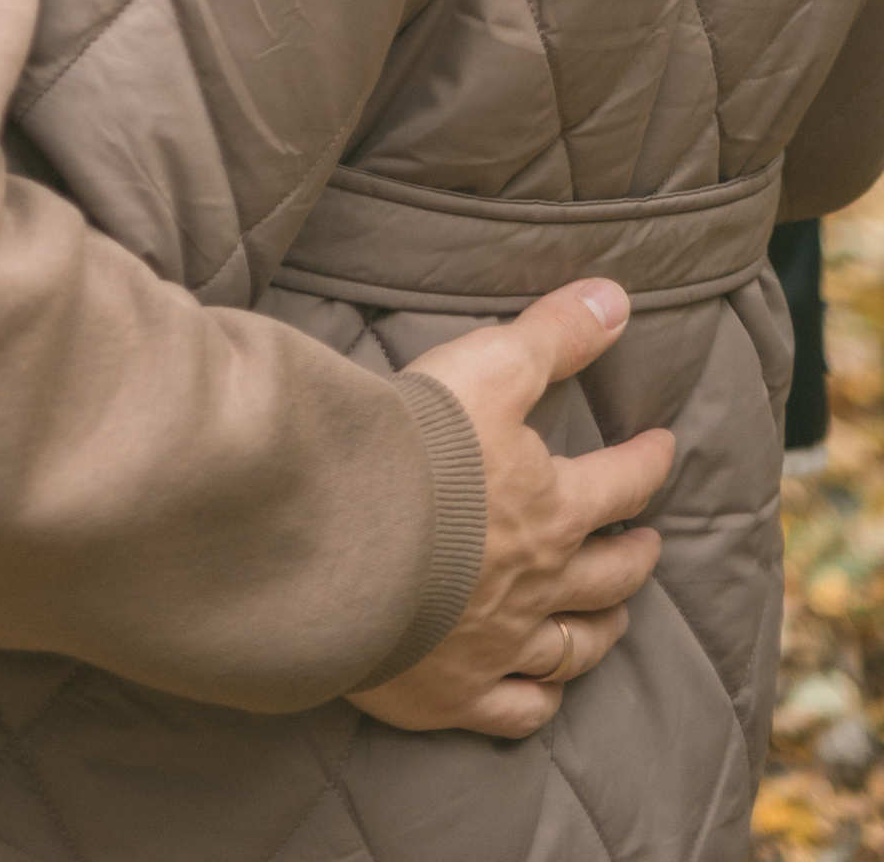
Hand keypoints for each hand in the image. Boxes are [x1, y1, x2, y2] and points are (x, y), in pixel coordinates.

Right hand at [353, 278, 675, 741]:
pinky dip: (539, 699)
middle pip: (608, 576)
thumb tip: (619, 299)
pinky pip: (515, 707)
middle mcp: (540, 585)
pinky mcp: (452, 691)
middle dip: (633, 555)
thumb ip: (554, 334)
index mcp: (553, 509)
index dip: (646, 462)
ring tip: (616, 617)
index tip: (662, 448)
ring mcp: (500, 645)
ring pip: (572, 647)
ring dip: (601, 629)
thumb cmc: (417, 446)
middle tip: (648, 544)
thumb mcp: (490, 365)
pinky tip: (545, 693)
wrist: (344, 533)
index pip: (621, 483)